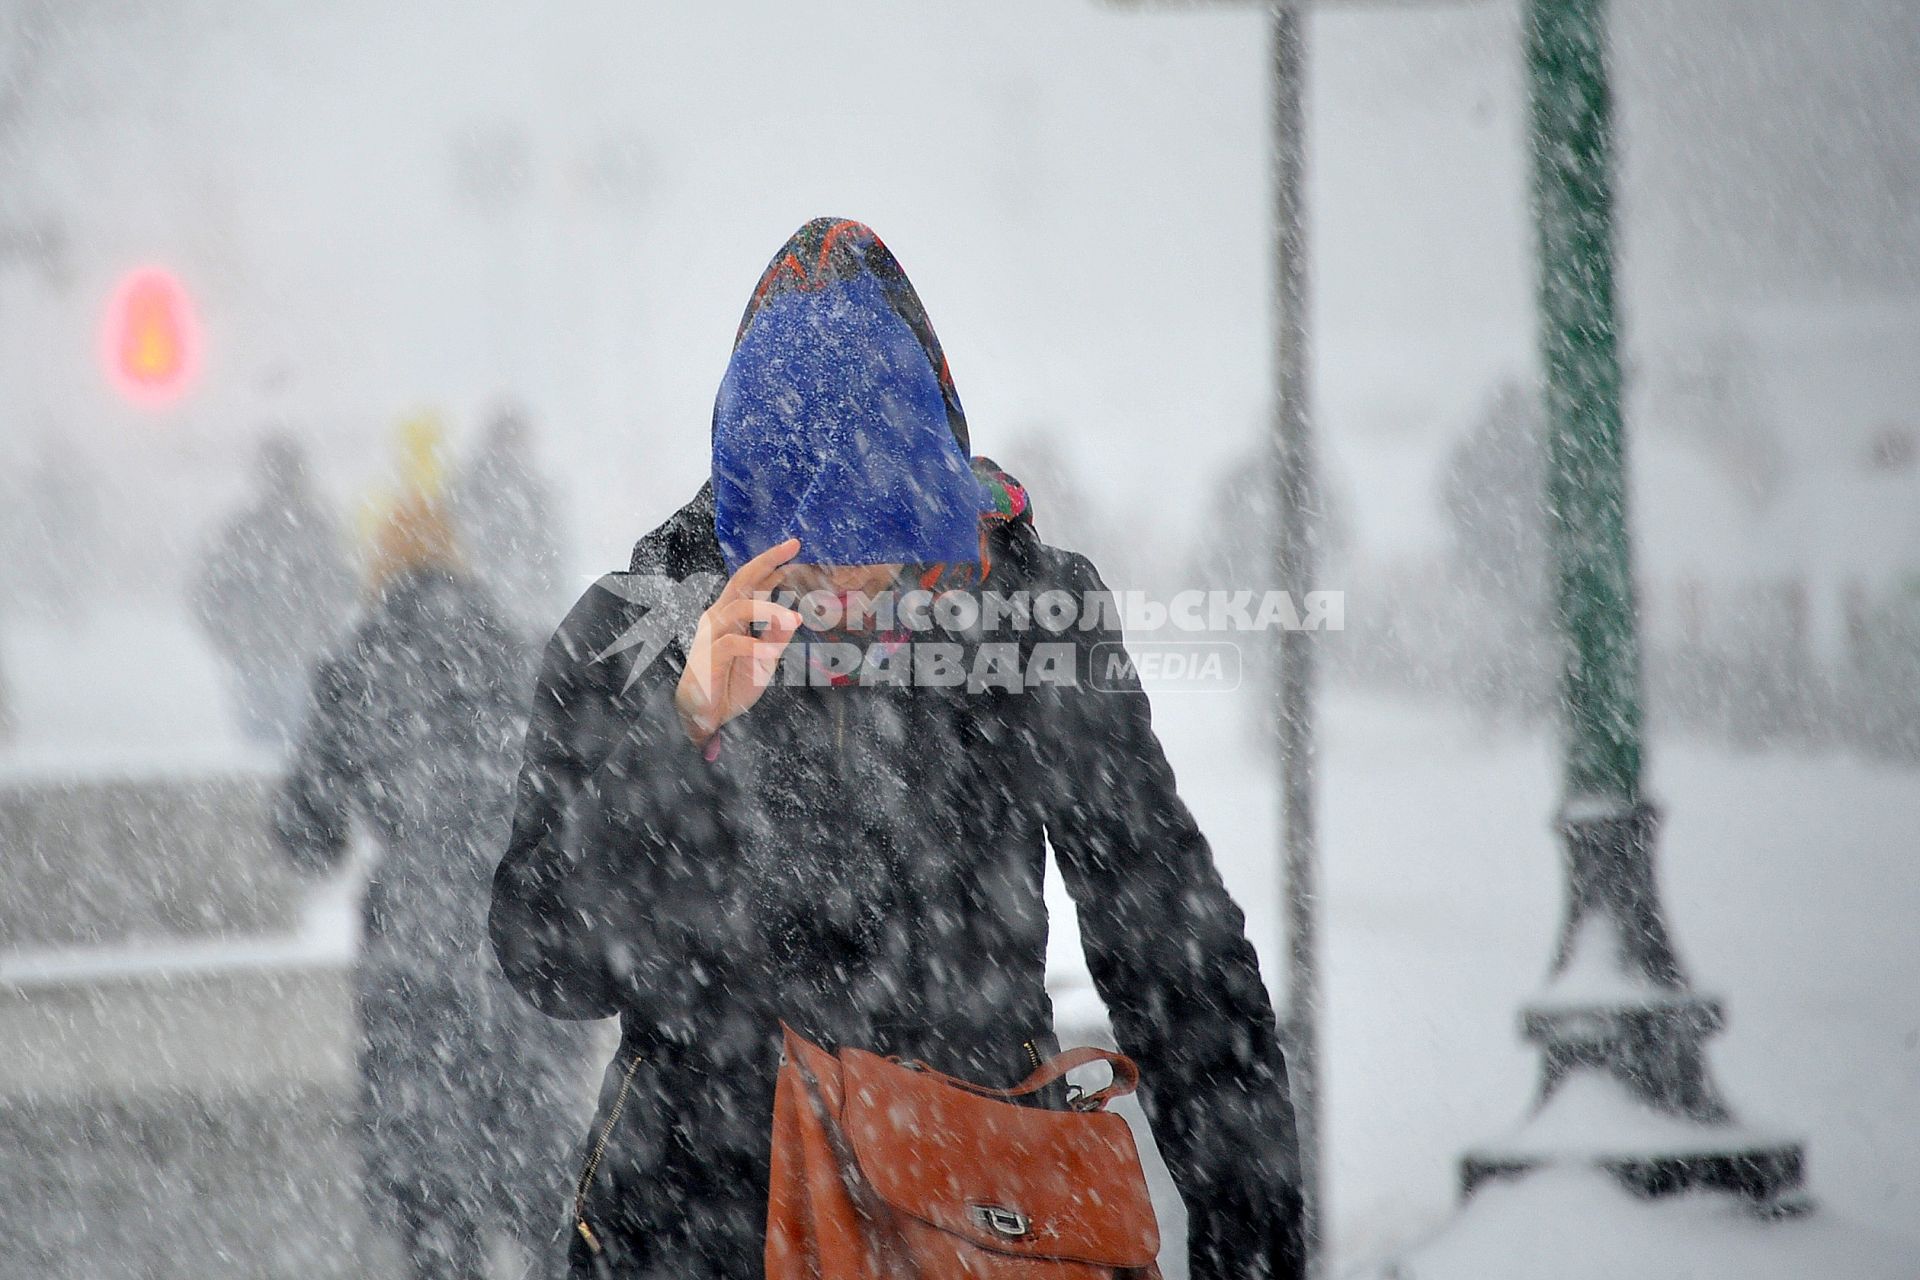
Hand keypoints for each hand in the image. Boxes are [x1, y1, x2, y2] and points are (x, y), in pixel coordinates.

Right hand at [674, 537, 803, 747]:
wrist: (704, 714)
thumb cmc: (730, 683)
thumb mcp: (764, 659)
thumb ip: (776, 638)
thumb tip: (796, 618)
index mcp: (732, 614)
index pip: (751, 581)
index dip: (772, 564)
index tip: (794, 547)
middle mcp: (719, 617)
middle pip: (741, 579)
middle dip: (767, 561)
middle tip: (792, 546)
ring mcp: (712, 634)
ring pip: (739, 607)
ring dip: (769, 611)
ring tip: (793, 621)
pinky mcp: (708, 656)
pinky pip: (732, 643)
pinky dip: (755, 647)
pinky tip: (771, 654)